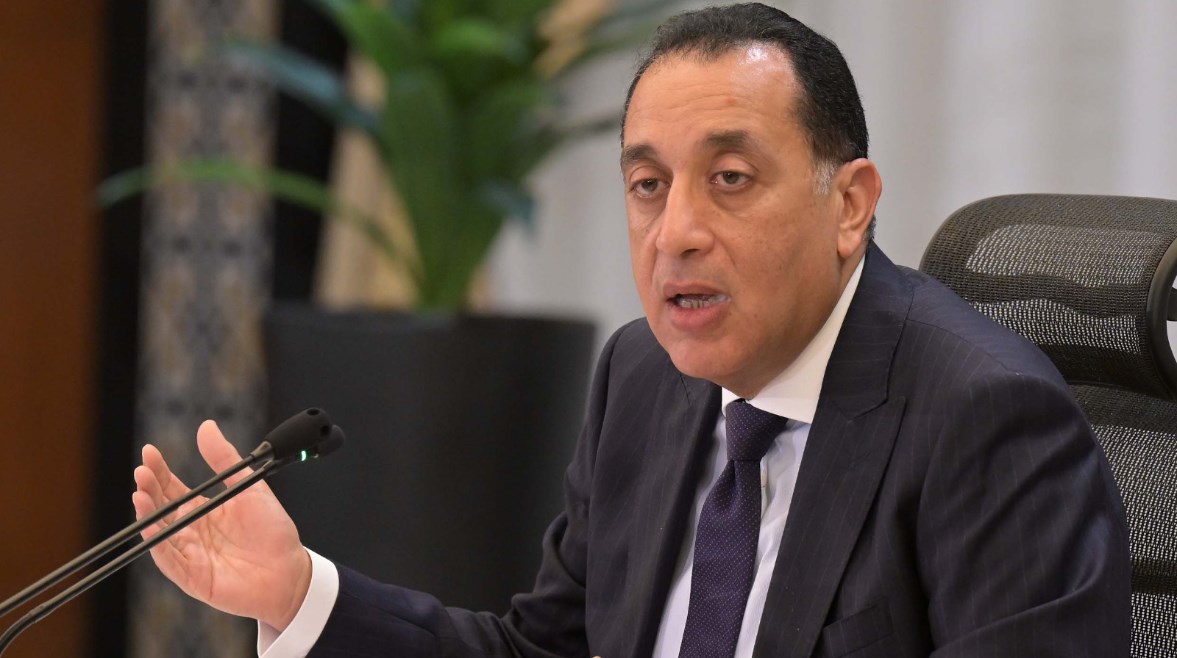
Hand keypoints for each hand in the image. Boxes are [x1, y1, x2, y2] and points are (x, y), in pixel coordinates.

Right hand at [132, 420, 311, 630]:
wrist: (290, 569)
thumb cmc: (272, 531)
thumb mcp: (249, 488)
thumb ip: (225, 460)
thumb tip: (207, 426)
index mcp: (203, 510)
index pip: (172, 487)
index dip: (159, 470)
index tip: (149, 451)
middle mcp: (191, 531)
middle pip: (162, 507)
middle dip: (149, 488)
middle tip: (142, 471)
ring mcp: (189, 554)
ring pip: (160, 533)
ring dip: (147, 515)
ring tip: (140, 494)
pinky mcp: (193, 577)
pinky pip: (170, 561)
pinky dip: (158, 545)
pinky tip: (151, 528)